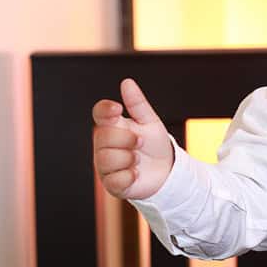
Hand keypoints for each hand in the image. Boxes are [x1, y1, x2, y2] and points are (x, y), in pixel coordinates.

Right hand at [92, 79, 174, 199]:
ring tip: (138, 158)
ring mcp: (105, 165)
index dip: (105, 110)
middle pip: (103, 137)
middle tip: (140, 141)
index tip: (117, 109)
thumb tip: (127, 82)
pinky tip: (136, 173)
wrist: (166, 171)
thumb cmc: (154, 144)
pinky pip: (114, 179)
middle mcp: (104, 145)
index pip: (99, 113)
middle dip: (126, 138)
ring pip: (106, 159)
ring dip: (128, 158)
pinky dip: (129, 175)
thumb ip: (137, 104)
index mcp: (112, 126)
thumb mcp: (150, 122)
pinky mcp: (111, 184)